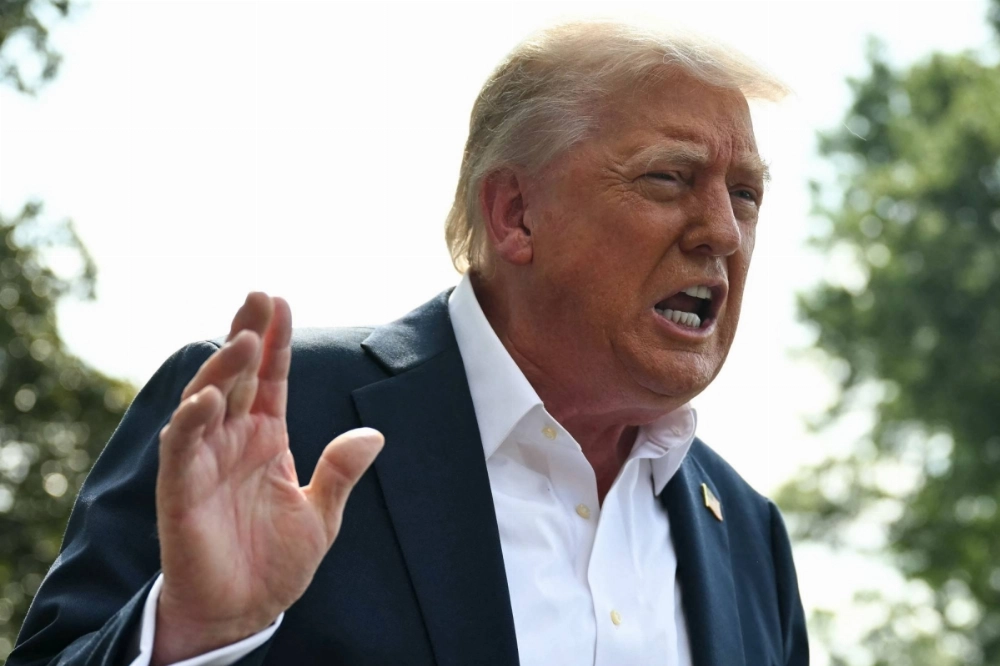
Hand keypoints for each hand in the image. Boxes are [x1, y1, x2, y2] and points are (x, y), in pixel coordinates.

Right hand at [152, 293, 382, 664]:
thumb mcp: (321, 514)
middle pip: (236, 376)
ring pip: (206, 401)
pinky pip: (181, 449)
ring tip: (243, 339)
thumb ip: (340, 471)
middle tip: (257, 297)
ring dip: (221, 369)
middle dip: (245, 335)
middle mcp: (232, 441)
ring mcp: (204, 462)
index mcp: (266, 439)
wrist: (242, 612)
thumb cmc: (276, 563)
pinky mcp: (180, 491)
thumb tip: (374, 434)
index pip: (270, 380)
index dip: (275, 342)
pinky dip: (191, 422)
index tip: (280, 302)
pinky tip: (208, 398)